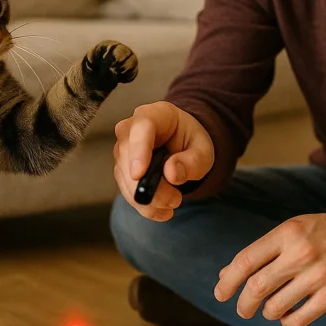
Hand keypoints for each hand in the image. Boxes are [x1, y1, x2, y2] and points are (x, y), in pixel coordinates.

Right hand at [113, 101, 214, 221]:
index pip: (141, 128)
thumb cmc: (191, 142)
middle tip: (174, 200)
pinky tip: (162, 210)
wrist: (183, 146)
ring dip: (148, 197)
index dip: (138, 150)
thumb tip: (171, 173)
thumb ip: (192, 161)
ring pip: (124, 176)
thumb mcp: (203, 151)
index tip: (138, 174)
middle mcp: (132, 128)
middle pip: (127, 155)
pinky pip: (126, 190)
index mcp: (155, 114)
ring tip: (173, 202)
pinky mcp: (122, 169)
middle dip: (147, 184)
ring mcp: (123, 149)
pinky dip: (144, 205)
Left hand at [214, 208, 325, 325]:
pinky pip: (299, 319)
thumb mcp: (290, 230)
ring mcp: (318, 275)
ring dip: (267, 312)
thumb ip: (260, 251)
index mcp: (287, 233)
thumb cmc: (322, 232)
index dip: (228, 281)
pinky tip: (287, 315)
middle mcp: (301, 253)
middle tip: (243, 309)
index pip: (246, 260)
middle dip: (244, 303)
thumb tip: (225, 274)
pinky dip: (287, 321)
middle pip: (257, 287)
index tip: (220, 293)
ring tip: (269, 308)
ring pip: (276, 307)